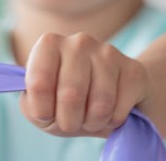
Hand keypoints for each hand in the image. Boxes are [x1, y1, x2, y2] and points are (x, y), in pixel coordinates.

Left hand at [19, 32, 149, 136]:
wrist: (108, 97)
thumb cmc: (66, 102)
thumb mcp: (39, 107)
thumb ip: (32, 105)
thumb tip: (40, 106)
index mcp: (49, 44)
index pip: (39, 84)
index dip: (42, 111)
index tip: (47, 113)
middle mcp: (78, 41)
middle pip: (71, 95)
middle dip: (69, 121)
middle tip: (72, 122)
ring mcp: (108, 52)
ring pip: (100, 104)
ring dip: (92, 123)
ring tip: (91, 117)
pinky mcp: (134, 70)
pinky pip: (120, 110)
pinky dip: (113, 121)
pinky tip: (111, 111)